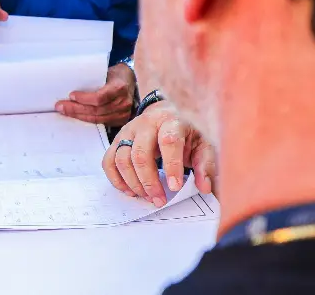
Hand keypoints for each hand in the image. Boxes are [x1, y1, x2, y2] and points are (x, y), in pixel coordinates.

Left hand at [56, 62, 136, 125]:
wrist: (131, 81)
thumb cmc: (116, 75)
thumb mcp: (107, 72)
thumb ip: (94, 80)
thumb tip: (71, 85)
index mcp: (119, 88)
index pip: (100, 98)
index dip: (84, 98)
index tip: (71, 95)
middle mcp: (123, 103)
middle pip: (96, 110)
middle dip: (76, 109)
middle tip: (60, 106)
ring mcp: (123, 114)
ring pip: (97, 119)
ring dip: (79, 116)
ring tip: (65, 111)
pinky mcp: (120, 121)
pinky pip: (101, 123)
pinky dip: (87, 119)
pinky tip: (77, 116)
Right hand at [102, 100, 217, 206]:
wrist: (165, 114)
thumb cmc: (186, 132)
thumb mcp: (203, 144)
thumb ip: (205, 165)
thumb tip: (205, 187)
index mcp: (171, 121)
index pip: (168, 142)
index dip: (171, 166)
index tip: (175, 187)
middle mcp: (146, 124)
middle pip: (140, 153)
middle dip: (148, 181)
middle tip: (159, 199)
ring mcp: (128, 131)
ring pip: (121, 158)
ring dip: (133, 183)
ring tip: (147, 197)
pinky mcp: (118, 140)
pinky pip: (109, 161)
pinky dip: (116, 179)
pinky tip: (130, 190)